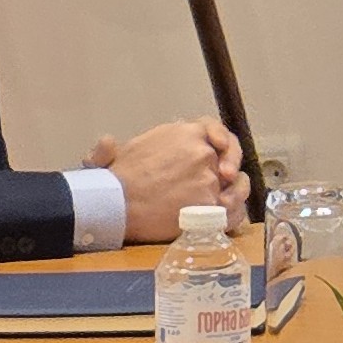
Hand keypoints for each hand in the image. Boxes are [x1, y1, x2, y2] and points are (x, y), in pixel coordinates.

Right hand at [88, 118, 247, 242]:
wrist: (115, 205)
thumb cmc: (115, 181)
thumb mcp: (117, 152)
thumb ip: (120, 146)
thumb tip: (107, 142)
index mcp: (185, 133)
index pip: (214, 129)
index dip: (222, 139)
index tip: (221, 148)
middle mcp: (202, 153)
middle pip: (225, 161)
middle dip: (225, 170)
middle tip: (224, 180)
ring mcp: (208, 179)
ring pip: (235, 186)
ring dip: (236, 191)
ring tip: (230, 196)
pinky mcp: (210, 206)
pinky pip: (234, 210)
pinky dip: (235, 213)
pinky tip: (230, 213)